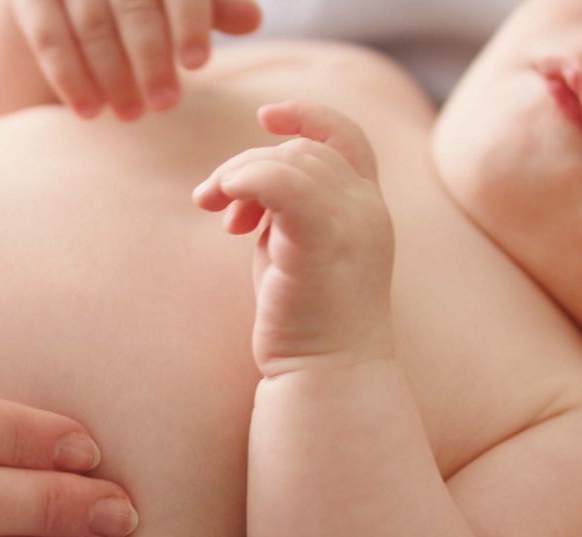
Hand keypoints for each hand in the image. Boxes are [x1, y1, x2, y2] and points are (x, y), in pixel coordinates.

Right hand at [11, 0, 261, 118]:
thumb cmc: (142, 0)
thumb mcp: (179, 2)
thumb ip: (213, 7)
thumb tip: (251, 19)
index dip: (190, 22)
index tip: (198, 65)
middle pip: (132, 4)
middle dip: (150, 58)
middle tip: (165, 104)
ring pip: (90, 24)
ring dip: (112, 75)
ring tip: (130, 115)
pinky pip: (48, 36)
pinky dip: (70, 77)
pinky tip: (88, 111)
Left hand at [193, 101, 395, 376]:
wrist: (328, 375)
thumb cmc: (306, 321)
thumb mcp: (298, 252)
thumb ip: (286, 213)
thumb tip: (244, 186)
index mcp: (367, 210)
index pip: (347, 137)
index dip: (308, 115)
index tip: (267, 115)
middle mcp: (367, 210)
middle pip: (301, 151)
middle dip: (248, 166)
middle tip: (214, 204)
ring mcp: (351, 223)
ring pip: (288, 162)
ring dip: (238, 176)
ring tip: (216, 212)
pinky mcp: (322, 241)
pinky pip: (281, 183)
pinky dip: (245, 180)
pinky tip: (223, 203)